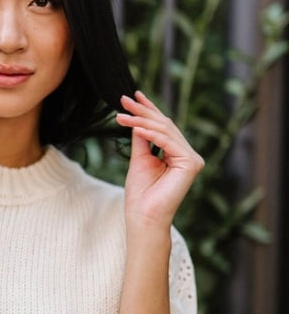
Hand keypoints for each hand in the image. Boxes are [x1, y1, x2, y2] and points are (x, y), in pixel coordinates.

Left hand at [116, 91, 204, 229]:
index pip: (162, 127)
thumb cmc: (140, 194)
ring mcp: (192, 159)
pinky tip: (135, 128)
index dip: (148, 110)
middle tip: (124, 99)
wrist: (143, 217)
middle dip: (143, 111)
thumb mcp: (139, 159)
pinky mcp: (191, 164)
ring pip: (165, 131)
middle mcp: (187, 155)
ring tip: (121, 115)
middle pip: (164, 126)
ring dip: (141, 121)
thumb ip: (141, 138)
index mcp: (177, 154)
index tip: (132, 96)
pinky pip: (168, 143)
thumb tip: (138, 119)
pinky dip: (150, 134)